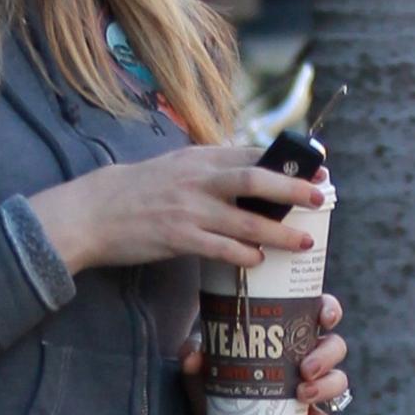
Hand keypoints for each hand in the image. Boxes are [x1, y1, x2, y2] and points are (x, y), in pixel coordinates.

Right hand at [28, 145, 329, 276]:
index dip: (288, 162)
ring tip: (303, 242)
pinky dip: (241, 253)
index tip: (319, 168)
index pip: (252, 153)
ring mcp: (187, 208)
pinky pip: (218, 247)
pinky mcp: (177, 237)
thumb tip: (251, 175)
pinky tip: (258, 260)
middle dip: (292, 189)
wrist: (93, 211)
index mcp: (200, 156)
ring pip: (244, 218)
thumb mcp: (177, 167)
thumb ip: (212, 170)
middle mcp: (197, 178)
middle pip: (254, 178)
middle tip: (322, 198)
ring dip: (278, 231)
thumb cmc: (138, 191)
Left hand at [181, 294, 349, 414]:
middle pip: (335, 347)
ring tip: (301, 394)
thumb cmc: (215, 374)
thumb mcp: (203, 360)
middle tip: (305, 369)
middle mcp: (306, 355)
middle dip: (327, 356)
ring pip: (337, 381)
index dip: (330, 311)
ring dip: (326, 387)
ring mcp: (310, 387)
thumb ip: (195, 352)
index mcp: (289, 330)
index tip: (323, 318)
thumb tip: (194, 356)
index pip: (321, 312)